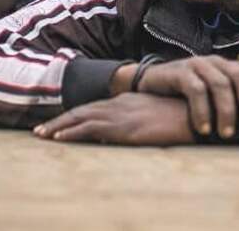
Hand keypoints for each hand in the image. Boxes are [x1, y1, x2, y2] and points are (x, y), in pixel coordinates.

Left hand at [33, 93, 193, 145]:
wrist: (199, 111)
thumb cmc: (186, 116)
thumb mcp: (160, 117)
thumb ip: (144, 121)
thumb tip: (132, 132)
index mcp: (128, 101)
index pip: (95, 108)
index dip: (75, 117)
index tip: (59, 125)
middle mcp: (120, 104)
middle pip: (82, 111)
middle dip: (60, 121)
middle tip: (40, 131)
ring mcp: (121, 114)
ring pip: (80, 118)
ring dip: (58, 127)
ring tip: (41, 135)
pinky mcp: (123, 126)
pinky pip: (90, 128)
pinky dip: (71, 132)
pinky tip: (58, 138)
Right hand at [136, 55, 238, 139]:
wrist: (149, 84)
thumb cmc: (186, 94)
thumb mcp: (211, 93)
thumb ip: (232, 99)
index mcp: (227, 66)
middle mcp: (216, 62)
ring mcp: (198, 65)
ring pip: (220, 84)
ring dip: (226, 110)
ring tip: (227, 134)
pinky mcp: (180, 72)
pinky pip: (195, 90)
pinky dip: (202, 110)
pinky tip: (204, 128)